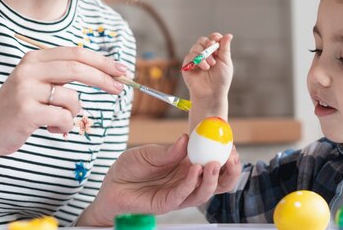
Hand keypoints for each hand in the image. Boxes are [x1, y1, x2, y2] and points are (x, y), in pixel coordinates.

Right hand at [0, 46, 125, 156]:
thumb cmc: (19, 108)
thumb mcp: (38, 83)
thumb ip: (63, 75)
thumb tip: (106, 72)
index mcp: (35, 59)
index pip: (77, 53)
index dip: (102, 61)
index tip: (121, 70)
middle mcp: (29, 70)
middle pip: (78, 68)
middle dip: (104, 79)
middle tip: (119, 89)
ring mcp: (26, 90)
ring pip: (72, 99)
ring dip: (74, 113)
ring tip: (58, 119)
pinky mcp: (26, 112)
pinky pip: (63, 118)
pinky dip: (63, 126)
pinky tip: (49, 128)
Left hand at [78, 134, 242, 226]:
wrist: (110, 184)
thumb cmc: (130, 167)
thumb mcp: (149, 152)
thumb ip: (168, 151)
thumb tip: (187, 139)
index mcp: (187, 164)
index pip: (213, 162)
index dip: (225, 155)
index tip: (231, 143)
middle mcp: (187, 180)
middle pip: (217, 182)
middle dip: (229, 172)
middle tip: (231, 158)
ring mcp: (179, 193)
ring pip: (204, 192)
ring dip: (213, 179)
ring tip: (215, 164)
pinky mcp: (167, 203)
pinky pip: (183, 196)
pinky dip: (192, 183)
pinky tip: (195, 170)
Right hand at [182, 33, 232, 125]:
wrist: (212, 94)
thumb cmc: (221, 80)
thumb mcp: (226, 62)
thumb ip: (225, 48)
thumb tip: (229, 35)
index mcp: (214, 52)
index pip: (212, 38)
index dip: (214, 37)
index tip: (217, 40)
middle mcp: (204, 54)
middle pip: (202, 40)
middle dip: (208, 44)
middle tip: (215, 53)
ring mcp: (195, 59)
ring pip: (196, 47)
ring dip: (204, 54)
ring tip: (210, 65)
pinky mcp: (187, 66)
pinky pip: (189, 56)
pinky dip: (198, 60)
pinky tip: (204, 68)